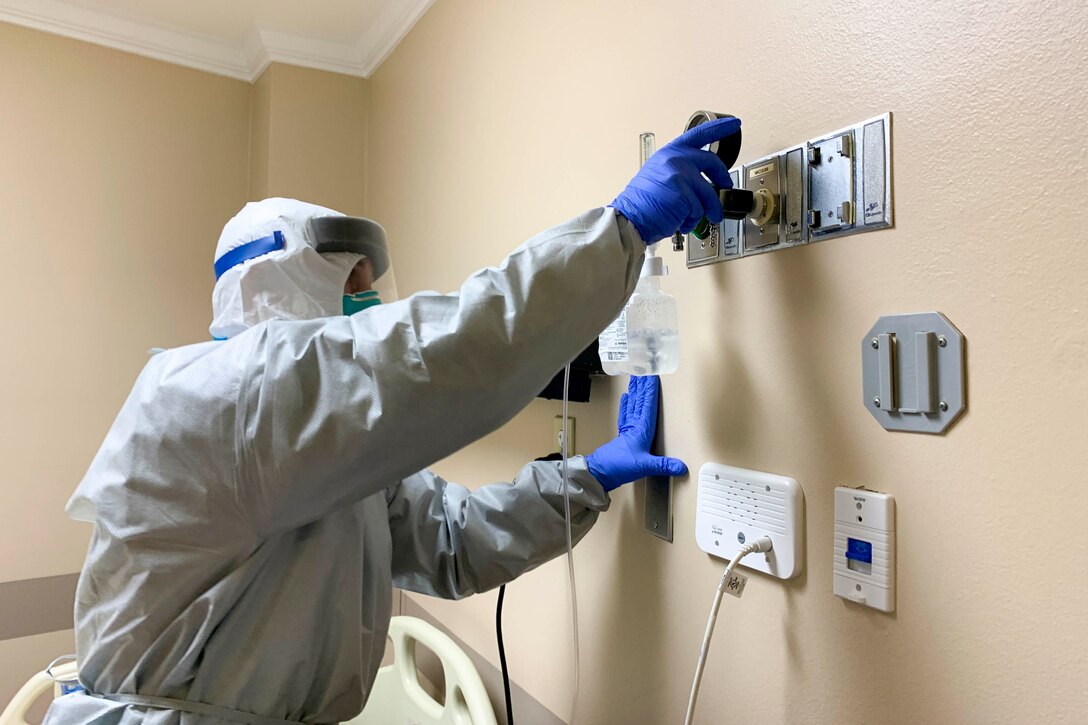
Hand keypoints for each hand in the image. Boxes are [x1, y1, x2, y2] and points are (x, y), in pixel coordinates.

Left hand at [586, 376, 687, 490]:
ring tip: (636, 378)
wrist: (599, 472)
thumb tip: (682, 466)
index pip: (648, 404)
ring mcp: (627, 429)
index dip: (651, 389)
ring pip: (632, 405)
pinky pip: (625, 415)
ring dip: (635, 391)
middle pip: (640, 400)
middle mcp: (634, 425)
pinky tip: (625, 398)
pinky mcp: (622, 436)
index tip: (653, 375)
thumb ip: (663, 465)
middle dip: (643, 385)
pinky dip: (625, 405)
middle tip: (644, 369)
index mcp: (641, 428)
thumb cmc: (619, 466)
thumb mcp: (645, 466)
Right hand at [609, 117, 741, 242]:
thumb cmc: (642, 203)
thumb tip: (702, 180)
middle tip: (725, 188)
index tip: (734, 123)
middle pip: (712, 162)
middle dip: (723, 179)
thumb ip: (681, 169)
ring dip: (704, 210)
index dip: (719, 128)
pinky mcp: (684, 193)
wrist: (629, 218)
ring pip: (708, 194)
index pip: (699, 135)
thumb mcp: (659, 174)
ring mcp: (680, 175)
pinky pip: (700, 210)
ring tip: (691, 218)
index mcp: (670, 152)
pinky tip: (680, 221)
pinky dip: (692, 220)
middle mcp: (676, 159)